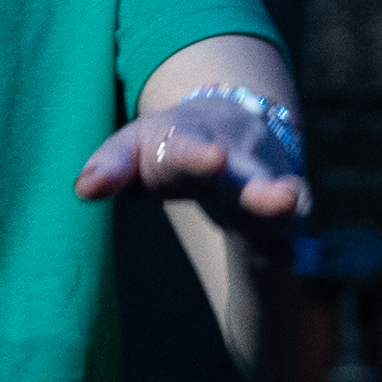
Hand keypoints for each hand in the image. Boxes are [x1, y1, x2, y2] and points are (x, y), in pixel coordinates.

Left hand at [74, 89, 311, 236]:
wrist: (230, 122)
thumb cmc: (170, 139)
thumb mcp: (136, 142)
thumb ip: (110, 164)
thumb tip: (84, 189)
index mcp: (191, 143)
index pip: (192, 151)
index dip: (202, 156)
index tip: (216, 158)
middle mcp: (235, 165)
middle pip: (252, 180)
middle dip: (267, 194)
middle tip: (285, 200)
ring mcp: (263, 189)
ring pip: (282, 203)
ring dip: (289, 220)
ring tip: (296, 238)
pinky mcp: (279, 214)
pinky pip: (289, 230)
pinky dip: (290, 244)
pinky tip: (293, 259)